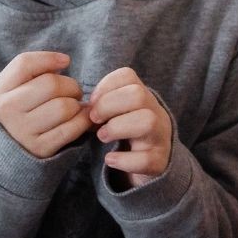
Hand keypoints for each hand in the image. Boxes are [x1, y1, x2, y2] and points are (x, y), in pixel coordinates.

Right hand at [0, 51, 92, 158]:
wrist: (7, 150)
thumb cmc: (19, 110)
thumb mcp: (14, 89)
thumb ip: (33, 71)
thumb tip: (63, 61)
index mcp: (0, 90)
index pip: (24, 64)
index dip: (49, 58)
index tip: (65, 61)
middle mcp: (8, 109)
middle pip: (51, 84)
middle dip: (71, 85)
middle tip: (73, 92)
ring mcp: (23, 130)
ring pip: (65, 107)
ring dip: (77, 105)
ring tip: (73, 107)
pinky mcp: (40, 147)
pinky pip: (72, 128)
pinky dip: (83, 121)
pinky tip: (80, 118)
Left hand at [87, 67, 171, 187]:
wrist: (152, 162)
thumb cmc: (125, 132)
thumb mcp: (114, 113)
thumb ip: (99, 105)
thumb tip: (77, 106)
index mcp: (143, 97)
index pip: (128, 76)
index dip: (105, 86)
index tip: (91, 102)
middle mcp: (155, 113)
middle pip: (138, 94)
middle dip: (108, 105)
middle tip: (94, 119)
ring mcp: (160, 137)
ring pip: (147, 121)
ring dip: (117, 128)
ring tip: (102, 136)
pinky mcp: (159, 162)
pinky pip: (146, 158)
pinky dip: (123, 160)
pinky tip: (110, 159)